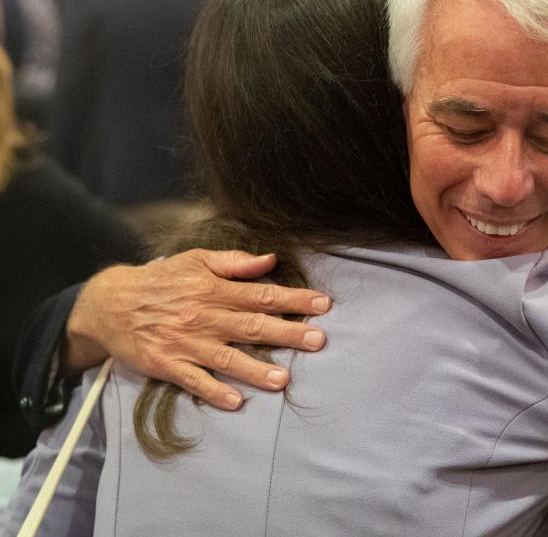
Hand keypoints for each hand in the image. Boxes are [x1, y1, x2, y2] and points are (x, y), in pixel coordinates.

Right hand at [64, 249, 329, 410]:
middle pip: (252, 325)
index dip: (295, 300)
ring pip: (226, 357)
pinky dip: (214, 391)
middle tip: (318, 341)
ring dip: (256, 369)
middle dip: (287, 333)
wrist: (109, 303)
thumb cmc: (162, 280)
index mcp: (214, 289)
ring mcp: (185, 343)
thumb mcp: (196, 260)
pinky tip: (236, 402)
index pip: (262, 294)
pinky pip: (193, 380)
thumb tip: (271, 259)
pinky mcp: (166, 364)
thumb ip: (234, 262)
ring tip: (283, 380)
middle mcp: (203, 316)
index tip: (324, 305)